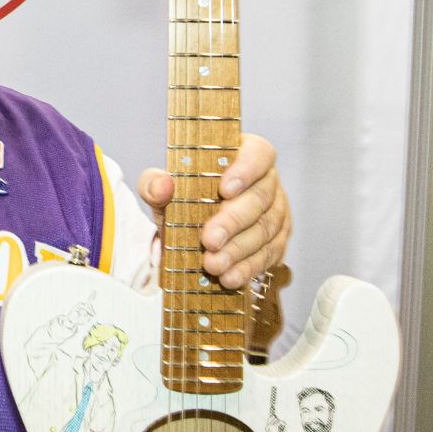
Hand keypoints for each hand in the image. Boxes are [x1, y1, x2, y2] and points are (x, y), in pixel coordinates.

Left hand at [138, 133, 289, 289]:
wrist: (190, 229)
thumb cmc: (183, 198)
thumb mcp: (164, 190)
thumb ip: (155, 183)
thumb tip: (162, 186)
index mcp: (244, 155)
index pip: (258, 154)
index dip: (246, 170)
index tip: (225, 189)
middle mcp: (267, 181)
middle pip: (260, 198)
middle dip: (233, 222)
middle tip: (209, 240)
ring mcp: (276, 211)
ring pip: (266, 230)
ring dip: (238, 250)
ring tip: (213, 264)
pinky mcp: (277, 240)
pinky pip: (269, 254)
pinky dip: (248, 268)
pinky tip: (230, 277)